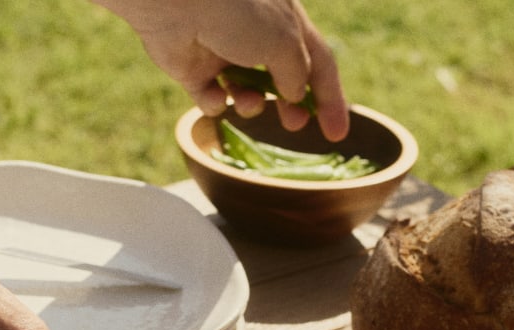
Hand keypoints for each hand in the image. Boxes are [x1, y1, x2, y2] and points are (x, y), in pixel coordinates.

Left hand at [97, 0, 349, 140]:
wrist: (177, 0)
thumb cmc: (238, 11)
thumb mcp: (284, 43)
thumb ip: (297, 75)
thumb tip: (293, 97)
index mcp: (287, 21)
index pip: (319, 63)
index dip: (331, 99)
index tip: (337, 132)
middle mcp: (256, 35)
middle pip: (284, 79)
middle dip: (291, 106)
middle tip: (295, 125)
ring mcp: (223, 52)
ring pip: (246, 92)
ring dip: (251, 104)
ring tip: (248, 104)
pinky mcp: (192, 68)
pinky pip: (211, 98)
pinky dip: (215, 103)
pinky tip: (214, 95)